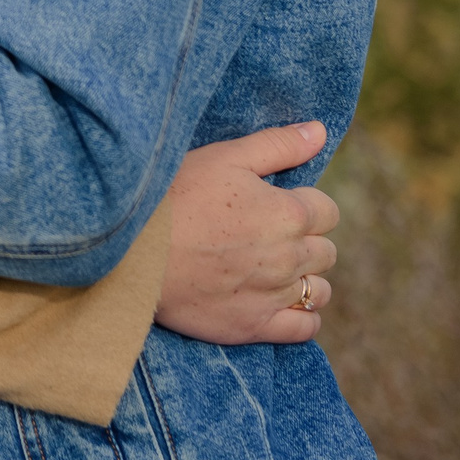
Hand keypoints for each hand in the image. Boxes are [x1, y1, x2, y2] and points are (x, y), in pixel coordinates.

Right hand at [155, 120, 341, 344]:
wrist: (132, 249)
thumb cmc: (175, 194)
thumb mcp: (225, 157)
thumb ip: (278, 145)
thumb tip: (320, 131)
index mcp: (288, 214)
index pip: (327, 211)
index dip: (305, 204)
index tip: (277, 204)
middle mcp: (290, 257)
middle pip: (326, 251)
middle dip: (306, 241)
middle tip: (269, 235)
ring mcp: (274, 295)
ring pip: (320, 290)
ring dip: (307, 279)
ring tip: (274, 269)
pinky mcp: (255, 326)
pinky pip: (304, 328)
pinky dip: (303, 317)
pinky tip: (283, 304)